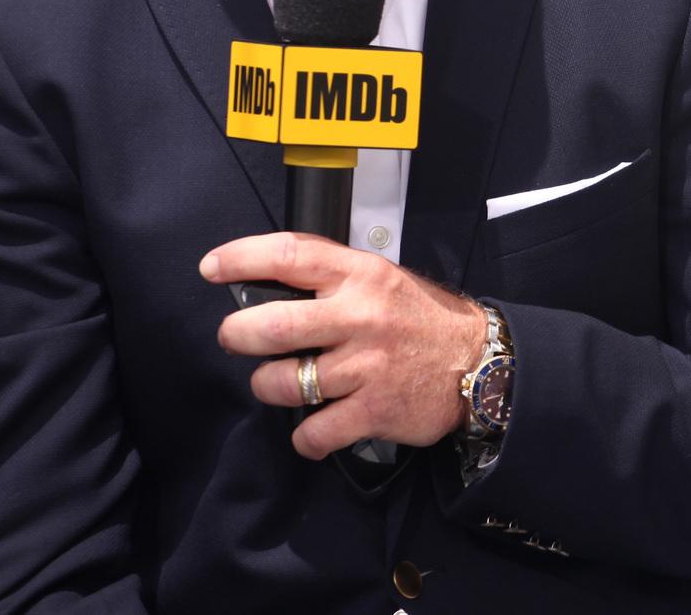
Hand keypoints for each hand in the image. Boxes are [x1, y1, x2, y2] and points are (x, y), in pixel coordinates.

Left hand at [200, 233, 487, 459]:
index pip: (289, 254)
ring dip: (269, 387)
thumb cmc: (418, 318)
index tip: (211, 268)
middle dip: (237, 335)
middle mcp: (360, 316)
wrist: (479, 362)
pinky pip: (313, 432)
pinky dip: (305, 437)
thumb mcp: (381, 278)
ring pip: (283, 383)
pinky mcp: (374, 410)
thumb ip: (331, 278)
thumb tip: (263, 280)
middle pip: (271, 325)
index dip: (240, 258)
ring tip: (282, 383)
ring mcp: (366, 365)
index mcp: (360, 275)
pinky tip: (314, 429)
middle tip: (236, 340)